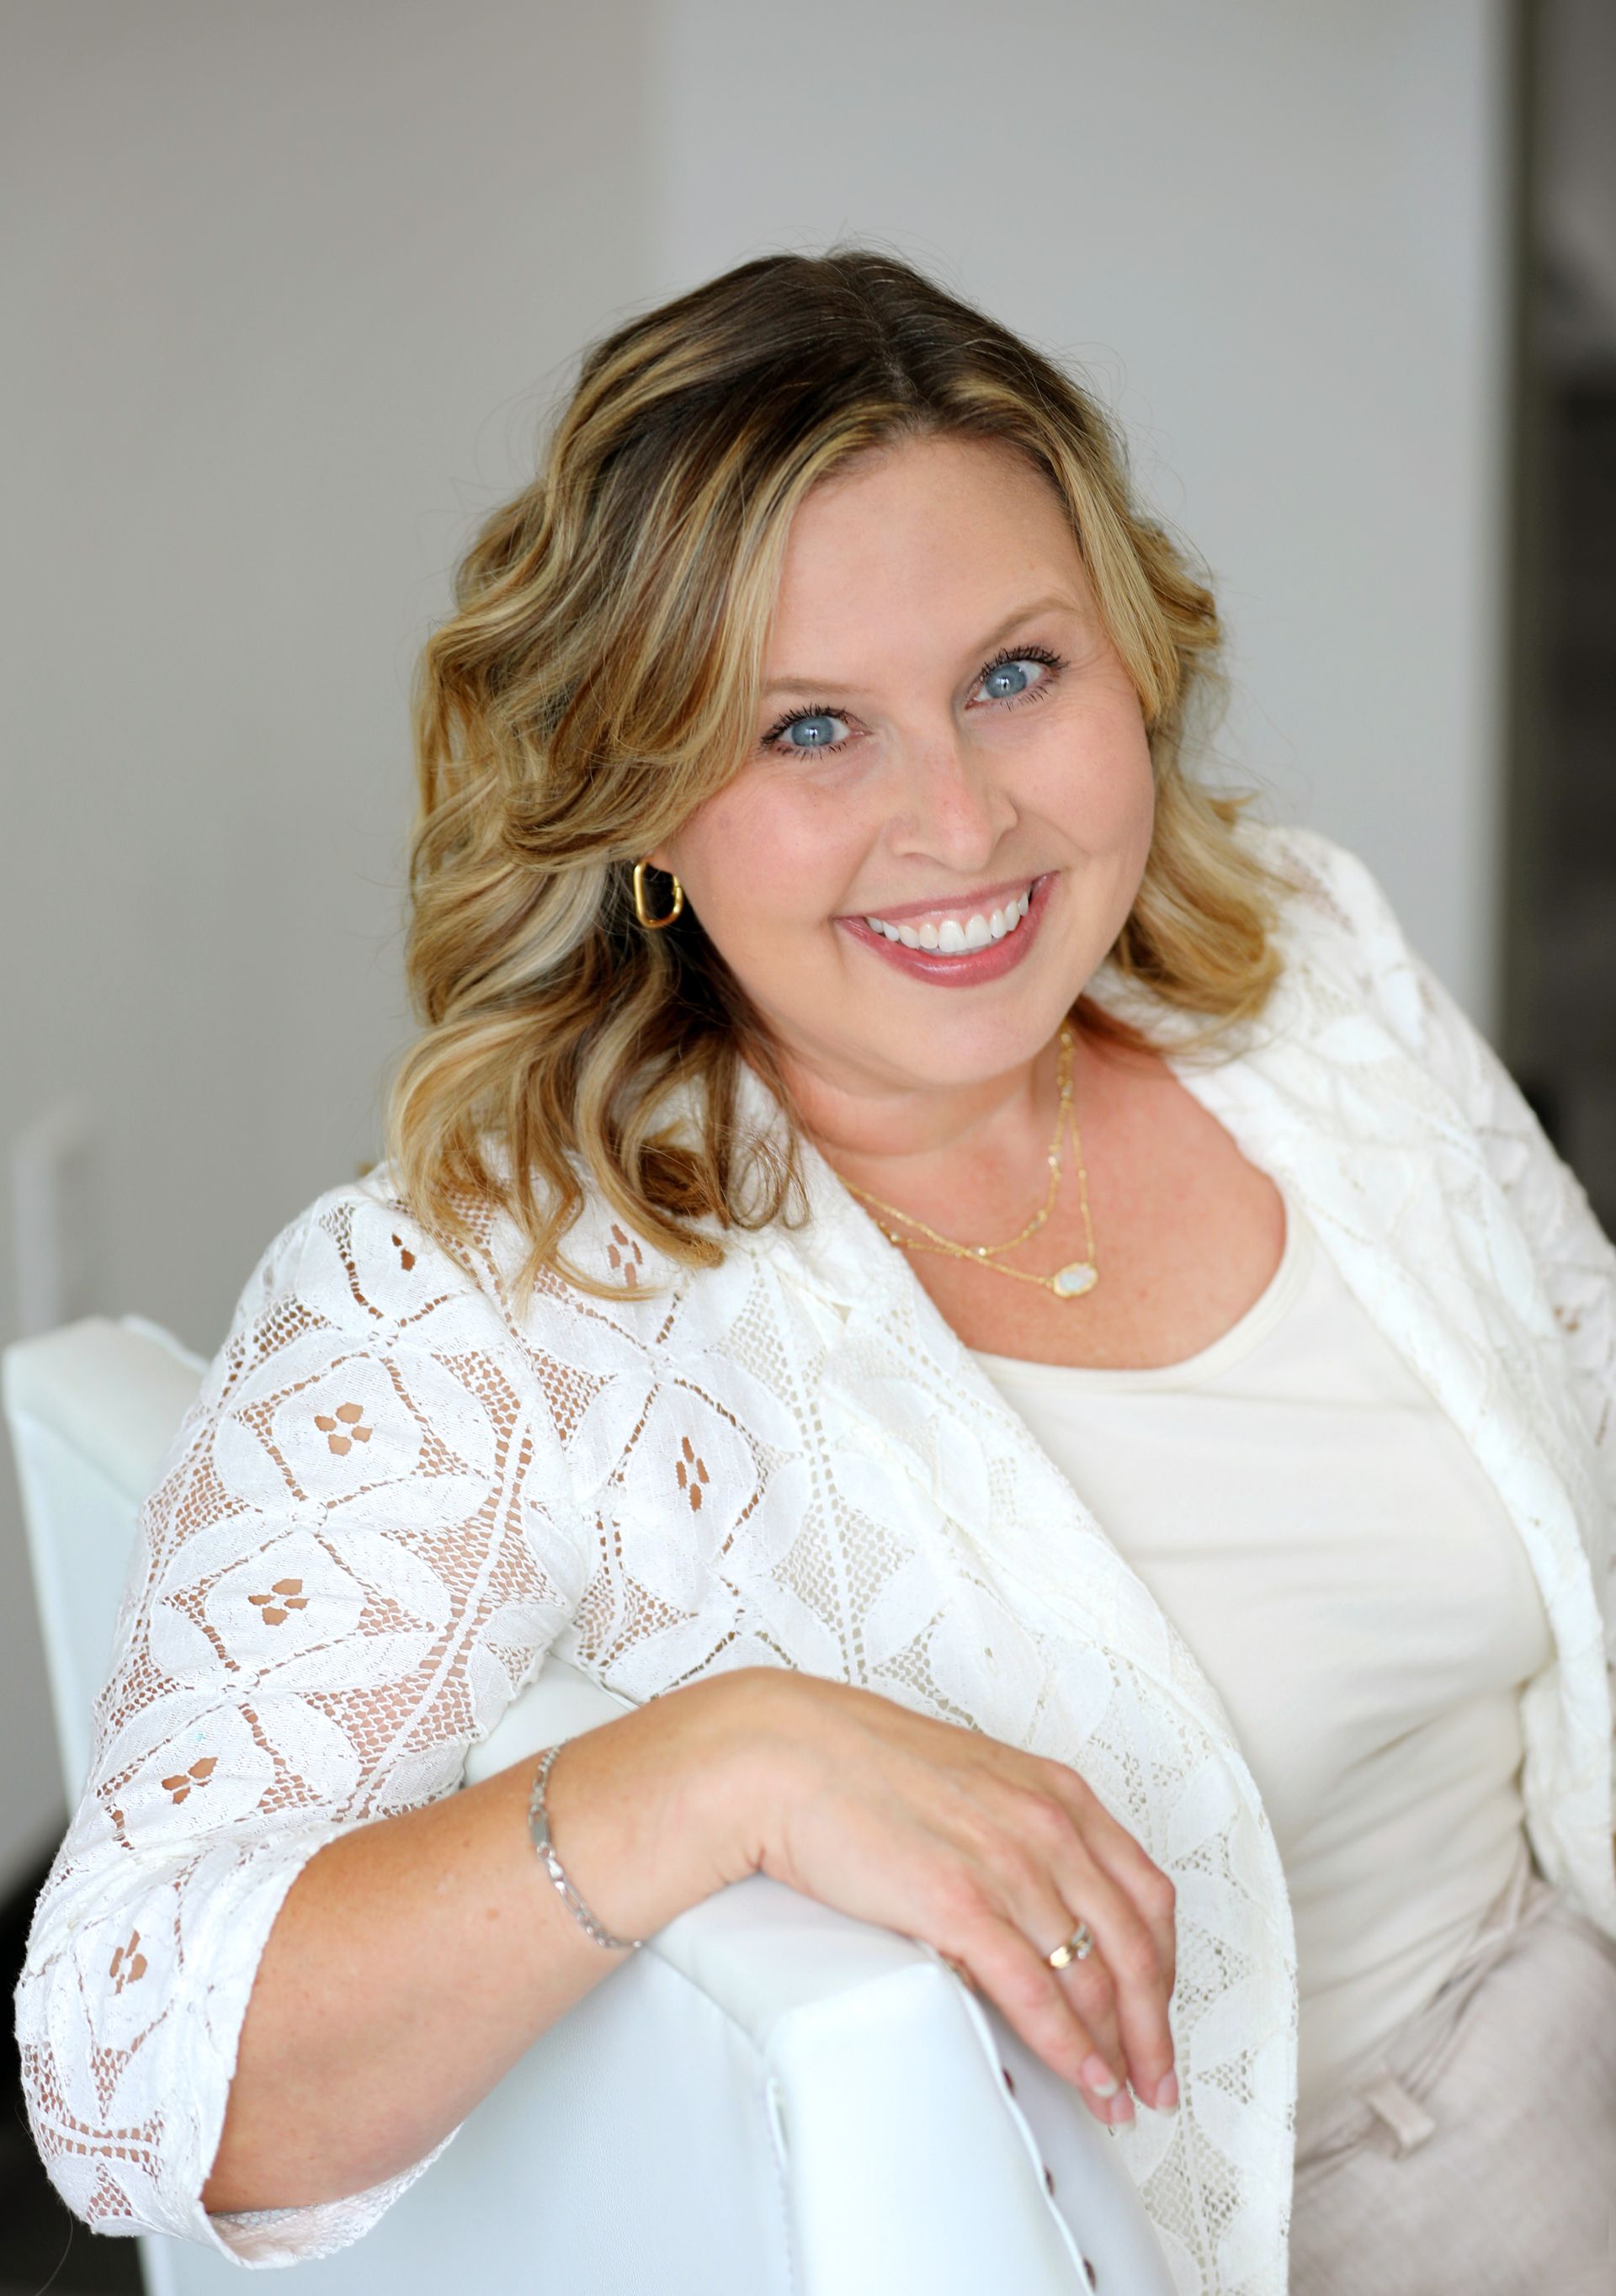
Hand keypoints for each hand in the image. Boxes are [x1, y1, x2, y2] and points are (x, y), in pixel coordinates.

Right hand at [720, 1670, 1177, 2123]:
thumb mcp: (973, 1782)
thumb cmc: (861, 1765)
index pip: (1147, 1894)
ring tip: (1119, 2095)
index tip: (1161, 2011)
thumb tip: (1045, 1901)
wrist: (787, 1754)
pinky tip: (1082, 2077)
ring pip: (1094, 1978)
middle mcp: (1047, 1826)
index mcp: (1056, 1792)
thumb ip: (1020, 1833)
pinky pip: (1036, 1994)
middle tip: (1157, 2078)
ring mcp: (1008, 1864)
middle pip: (1137, 1947)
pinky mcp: (960, 1903)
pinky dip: (1071, 2049)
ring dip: (1118, 2052)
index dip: (1166, 1967)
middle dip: (1154, 2030)